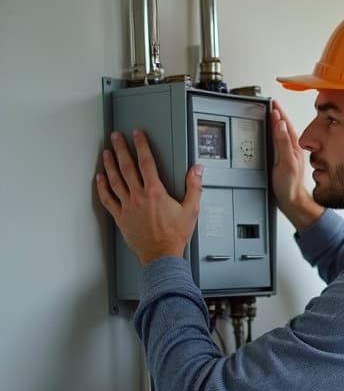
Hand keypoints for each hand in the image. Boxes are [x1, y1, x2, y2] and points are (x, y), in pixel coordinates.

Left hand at [96, 130, 202, 265]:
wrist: (161, 255)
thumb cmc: (175, 235)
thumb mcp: (191, 209)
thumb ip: (194, 187)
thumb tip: (197, 170)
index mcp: (155, 192)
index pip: (146, 162)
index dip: (141, 146)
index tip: (137, 135)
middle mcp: (138, 197)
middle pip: (126, 167)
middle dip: (120, 149)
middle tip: (116, 137)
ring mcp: (127, 207)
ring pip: (115, 180)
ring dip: (109, 164)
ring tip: (106, 152)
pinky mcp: (120, 217)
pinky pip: (108, 199)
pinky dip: (102, 187)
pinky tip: (100, 179)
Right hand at [271, 100, 322, 230]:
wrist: (292, 201)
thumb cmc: (290, 186)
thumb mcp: (286, 163)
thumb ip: (283, 143)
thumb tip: (279, 124)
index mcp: (293, 147)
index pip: (284, 125)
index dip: (278, 113)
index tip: (272, 103)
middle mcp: (292, 149)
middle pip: (283, 127)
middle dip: (277, 115)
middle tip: (270, 104)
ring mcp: (288, 154)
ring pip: (282, 134)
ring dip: (276, 124)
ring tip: (270, 115)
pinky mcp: (283, 160)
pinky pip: (279, 143)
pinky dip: (275, 135)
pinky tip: (272, 135)